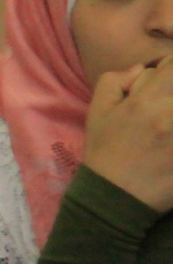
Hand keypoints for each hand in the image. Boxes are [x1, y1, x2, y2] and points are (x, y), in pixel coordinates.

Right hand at [83, 61, 172, 212]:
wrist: (116, 196)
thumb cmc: (105, 151)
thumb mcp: (97, 112)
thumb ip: (115, 80)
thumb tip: (141, 68)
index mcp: (145, 100)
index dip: (169, 68)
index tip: (164, 79)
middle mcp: (171, 113)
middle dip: (172, 93)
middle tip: (162, 109)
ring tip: (166, 126)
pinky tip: (170, 145)